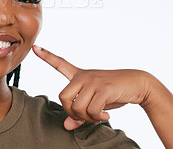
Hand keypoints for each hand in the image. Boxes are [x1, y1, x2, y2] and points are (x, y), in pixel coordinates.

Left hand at [32, 45, 151, 130]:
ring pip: (77, 107)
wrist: (138, 84)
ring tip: (98, 116)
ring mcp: (93, 81)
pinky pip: (92, 110)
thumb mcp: (94, 102)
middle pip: (63, 98)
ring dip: (88, 118)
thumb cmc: (113, 93)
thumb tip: (66, 126)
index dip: (46, 56)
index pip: (59, 63)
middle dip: (72, 112)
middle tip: (85, 116)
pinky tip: (106, 115)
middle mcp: (83, 76)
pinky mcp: (104, 89)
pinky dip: (98, 117)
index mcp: (79, 75)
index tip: (35, 47)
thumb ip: (79, 113)